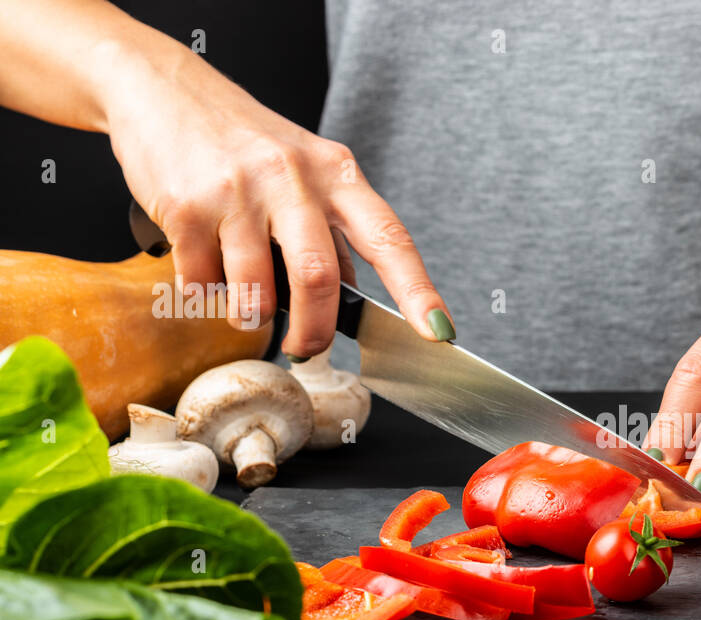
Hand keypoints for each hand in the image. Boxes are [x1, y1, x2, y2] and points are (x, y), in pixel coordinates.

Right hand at [101, 42, 452, 356]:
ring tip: (244, 301)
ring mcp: (238, 190)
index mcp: (337, 173)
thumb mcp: (305, 173)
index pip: (390, 239)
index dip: (418, 291)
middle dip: (314, 333)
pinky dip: (206, 292)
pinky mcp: (187, 206)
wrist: (161, 87)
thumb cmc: (241, 140)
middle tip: (305, 350)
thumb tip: (348, 296)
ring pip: (257, 292)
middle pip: (319, 278)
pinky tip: (205, 263)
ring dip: (251, 315)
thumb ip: (331, 231)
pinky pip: (202, 282)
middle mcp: (293, 177)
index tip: (438, 331)